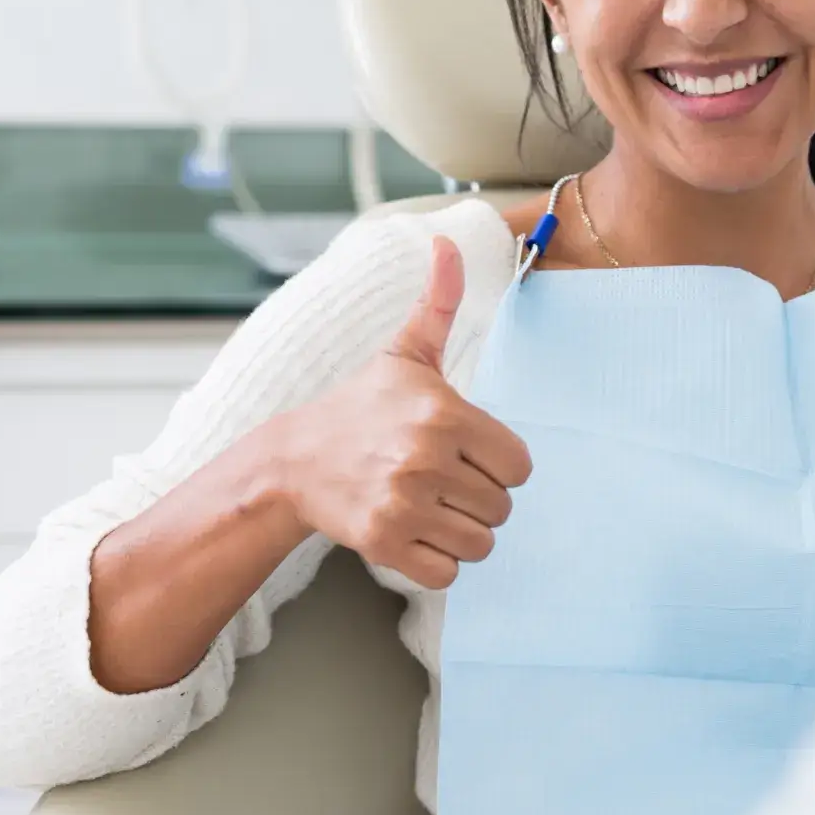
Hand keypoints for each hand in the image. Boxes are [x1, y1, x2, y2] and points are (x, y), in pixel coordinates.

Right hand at [267, 236, 531, 589]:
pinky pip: (448, 573)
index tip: (467, 453)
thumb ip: (438, 303)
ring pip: (480, 543)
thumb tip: (449, 240)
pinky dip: (438, 561)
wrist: (295, 460)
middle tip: (443, 480)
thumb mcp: (404, 354)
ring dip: (461, 531)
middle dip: (478, 497)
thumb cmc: (363, 406)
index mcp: (443, 414)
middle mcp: (425, 460)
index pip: (520, 465)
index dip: (499, 463)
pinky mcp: (384, 545)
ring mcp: (403, 505)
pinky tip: (414, 531)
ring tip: (430, 505)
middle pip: (502, 506)